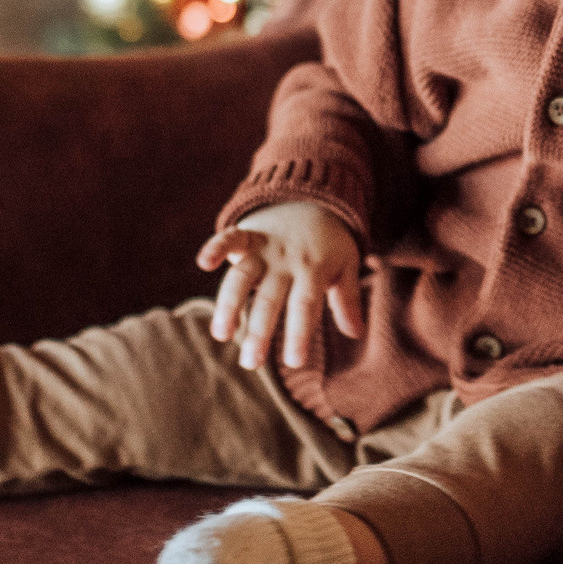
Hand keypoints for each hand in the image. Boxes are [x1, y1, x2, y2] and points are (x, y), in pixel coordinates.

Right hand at [195, 201, 367, 372]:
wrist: (314, 200)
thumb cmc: (330, 244)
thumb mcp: (347, 266)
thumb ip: (347, 299)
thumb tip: (357, 333)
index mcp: (314, 271)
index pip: (306, 306)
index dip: (300, 333)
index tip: (294, 362)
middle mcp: (286, 261)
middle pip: (270, 298)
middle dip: (260, 332)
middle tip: (251, 363)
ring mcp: (265, 248)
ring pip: (243, 276)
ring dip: (230, 303)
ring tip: (222, 334)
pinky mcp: (247, 235)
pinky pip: (230, 237)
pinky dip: (217, 246)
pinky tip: (204, 262)